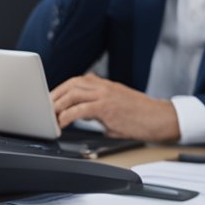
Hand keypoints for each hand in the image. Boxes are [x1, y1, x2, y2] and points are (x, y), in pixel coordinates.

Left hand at [51, 73, 179, 142]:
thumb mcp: (115, 108)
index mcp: (104, 85)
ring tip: (49, 117)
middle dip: (53, 96)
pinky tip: (61, 123)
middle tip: (44, 109)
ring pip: (72, 94)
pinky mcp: (107, 107)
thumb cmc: (141, 116)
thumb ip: (97, 109)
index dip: (59, 90)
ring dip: (57, 106)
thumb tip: (81, 116)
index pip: (75, 81)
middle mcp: (103, 86)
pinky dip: (67, 116)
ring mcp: (105, 95)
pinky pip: (80, 109)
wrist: (161, 119)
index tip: (49, 100)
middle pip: (70, 85)